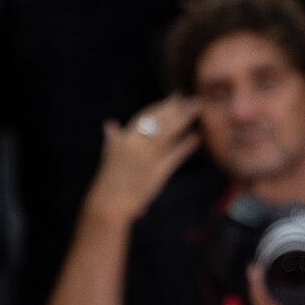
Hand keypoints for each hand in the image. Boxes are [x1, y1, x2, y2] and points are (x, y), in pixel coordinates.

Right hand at [85, 94, 201, 225]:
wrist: (108, 206)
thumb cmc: (107, 185)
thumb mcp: (108, 158)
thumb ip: (112, 140)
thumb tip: (109, 124)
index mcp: (123, 140)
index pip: (144, 117)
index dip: (160, 106)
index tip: (173, 98)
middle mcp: (135, 144)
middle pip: (159, 121)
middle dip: (176, 108)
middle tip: (190, 99)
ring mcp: (146, 157)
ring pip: (168, 132)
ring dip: (184, 119)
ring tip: (196, 109)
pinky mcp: (157, 172)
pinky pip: (175, 155)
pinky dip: (187, 145)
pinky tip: (197, 137)